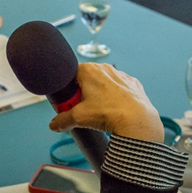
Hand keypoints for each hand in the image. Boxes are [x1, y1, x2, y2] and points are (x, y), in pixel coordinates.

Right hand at [49, 63, 163, 142]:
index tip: (70, 102)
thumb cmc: (108, 113)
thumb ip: (62, 120)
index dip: (69, 90)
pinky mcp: (133, 84)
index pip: (71, 74)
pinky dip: (117, 98)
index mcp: (88, 70)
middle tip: (84, 110)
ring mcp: (121, 75)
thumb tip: (54, 125)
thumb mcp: (78, 118)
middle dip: (84, 93)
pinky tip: (117, 110)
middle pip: (88, 79)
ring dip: (101, 95)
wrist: (137, 120)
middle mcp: (105, 68)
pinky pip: (121, 89)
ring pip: (105, 83)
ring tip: (102, 112)